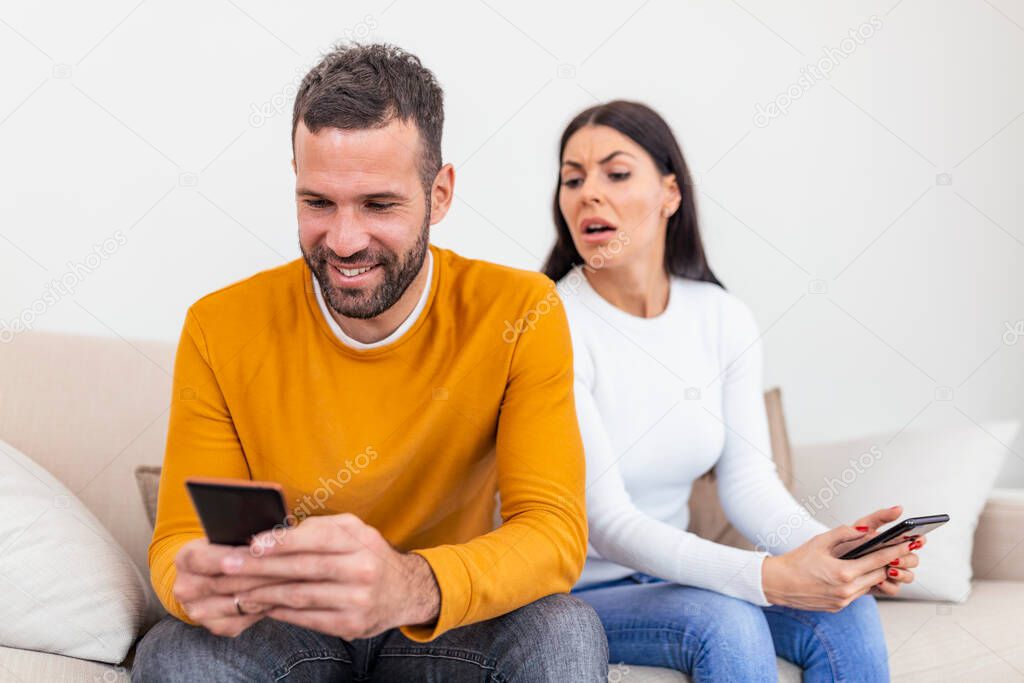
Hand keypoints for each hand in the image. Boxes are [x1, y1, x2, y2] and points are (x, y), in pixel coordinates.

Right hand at [172, 537, 286, 636]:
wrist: (214, 574)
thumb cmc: (229, 546)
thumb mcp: (228, 536)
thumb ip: (241, 537)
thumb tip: (267, 539)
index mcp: (185, 559)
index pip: (205, 559)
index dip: (231, 556)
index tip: (256, 550)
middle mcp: (186, 588)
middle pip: (226, 583)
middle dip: (261, 574)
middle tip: (292, 566)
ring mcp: (199, 611)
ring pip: (241, 602)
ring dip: (270, 592)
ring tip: (295, 580)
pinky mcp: (217, 627)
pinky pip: (247, 619)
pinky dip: (267, 607)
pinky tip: (284, 596)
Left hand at [226, 513, 439, 639]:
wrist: (405, 591)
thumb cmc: (369, 554)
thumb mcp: (355, 530)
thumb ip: (320, 528)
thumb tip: (274, 534)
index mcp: (361, 541)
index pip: (316, 538)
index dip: (282, 541)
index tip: (251, 543)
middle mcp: (361, 570)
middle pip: (302, 569)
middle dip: (260, 567)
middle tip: (229, 566)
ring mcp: (357, 601)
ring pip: (299, 596)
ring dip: (264, 592)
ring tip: (238, 587)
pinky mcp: (351, 625)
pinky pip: (307, 618)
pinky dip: (281, 611)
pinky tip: (263, 603)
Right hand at [762, 520, 923, 610]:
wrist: (778, 584)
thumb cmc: (797, 560)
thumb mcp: (819, 541)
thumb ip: (844, 533)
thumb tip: (866, 530)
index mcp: (843, 573)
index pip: (878, 561)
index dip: (896, 551)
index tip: (908, 544)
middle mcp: (846, 590)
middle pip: (880, 575)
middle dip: (890, 562)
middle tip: (899, 550)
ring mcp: (843, 601)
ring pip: (871, 585)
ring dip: (877, 573)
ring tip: (882, 561)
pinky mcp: (839, 607)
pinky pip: (858, 593)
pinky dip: (862, 582)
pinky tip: (861, 573)